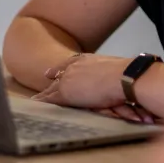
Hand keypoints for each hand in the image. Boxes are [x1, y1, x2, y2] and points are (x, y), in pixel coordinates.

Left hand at [33, 54, 154, 123]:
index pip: (73, 62)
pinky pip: (49, 98)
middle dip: (53, 75)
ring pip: (53, 86)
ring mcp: (69, 79)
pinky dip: (42, 100)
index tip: (59, 67)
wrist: (124, 78)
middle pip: (60, 72)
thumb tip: (121, 78)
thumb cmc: (127, 76)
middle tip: (45, 75)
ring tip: (36, 96)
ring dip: (45, 92)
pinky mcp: (65, 93)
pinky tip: (36, 102)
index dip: (66, 65)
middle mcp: (76, 67)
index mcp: (89, 60)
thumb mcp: (118, 71)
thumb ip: (112, 74)